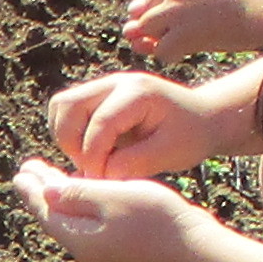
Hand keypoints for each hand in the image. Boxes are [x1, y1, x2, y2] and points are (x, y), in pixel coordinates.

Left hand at [8, 160, 247, 261]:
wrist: (197, 251)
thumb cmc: (157, 220)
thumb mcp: (114, 197)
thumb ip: (77, 193)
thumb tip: (45, 193)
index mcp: (79, 240)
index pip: (46, 211)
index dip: (33, 189)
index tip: (21, 170)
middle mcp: (86, 254)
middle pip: (57, 218)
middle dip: (44, 192)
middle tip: (28, 170)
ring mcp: (104, 257)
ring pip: (74, 223)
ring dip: (63, 199)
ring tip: (52, 179)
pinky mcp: (121, 255)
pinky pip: (90, 228)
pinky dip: (82, 208)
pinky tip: (86, 197)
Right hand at [48, 65, 222, 179]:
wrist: (201, 118)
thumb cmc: (189, 136)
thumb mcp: (169, 154)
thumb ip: (134, 163)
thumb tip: (99, 173)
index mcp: (138, 92)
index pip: (99, 124)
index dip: (94, 158)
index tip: (102, 180)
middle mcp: (116, 82)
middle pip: (67, 105)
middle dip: (71, 144)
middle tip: (91, 168)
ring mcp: (104, 86)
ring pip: (61, 106)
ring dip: (66, 138)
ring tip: (90, 160)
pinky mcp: (98, 96)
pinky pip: (66, 111)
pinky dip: (69, 134)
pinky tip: (91, 152)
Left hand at [123, 0, 262, 62]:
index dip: (172, 0)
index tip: (190, 11)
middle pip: (150, 4)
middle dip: (159, 20)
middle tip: (180, 32)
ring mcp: (176, 6)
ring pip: (148, 26)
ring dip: (162, 37)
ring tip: (185, 43)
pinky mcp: (183, 32)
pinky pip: (163, 50)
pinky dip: (172, 55)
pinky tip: (189, 54)